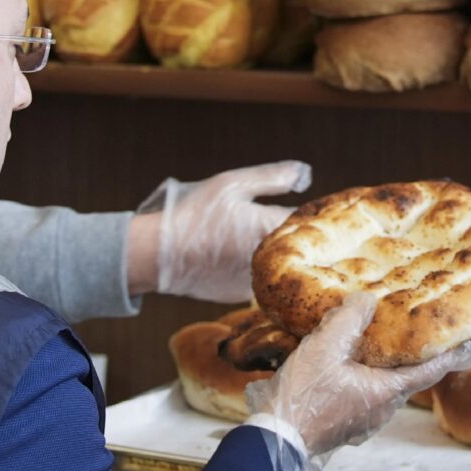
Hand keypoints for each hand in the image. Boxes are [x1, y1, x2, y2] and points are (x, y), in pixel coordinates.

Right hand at [139, 161, 312, 302]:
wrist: (160, 255)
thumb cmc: (196, 215)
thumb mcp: (233, 184)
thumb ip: (274, 178)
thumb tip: (306, 175)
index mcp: (273, 229)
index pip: (309, 221)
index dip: (310, 212)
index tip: (310, 206)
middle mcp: (271, 260)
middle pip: (297, 246)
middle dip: (294, 233)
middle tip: (278, 221)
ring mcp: (257, 281)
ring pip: (278, 265)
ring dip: (275, 253)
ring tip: (248, 238)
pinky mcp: (241, 295)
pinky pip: (258, 279)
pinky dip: (254, 268)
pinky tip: (235, 256)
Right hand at [246, 295, 470, 470]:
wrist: (276, 441)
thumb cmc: (303, 398)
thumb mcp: (324, 348)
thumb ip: (348, 320)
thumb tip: (367, 300)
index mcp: (386, 391)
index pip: (430, 370)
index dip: (454, 356)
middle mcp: (382, 409)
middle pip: (407, 376)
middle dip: (414, 355)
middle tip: (419, 332)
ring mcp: (364, 419)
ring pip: (384, 385)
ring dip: (385, 366)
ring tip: (378, 342)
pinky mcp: (346, 423)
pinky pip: (364, 394)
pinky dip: (365, 376)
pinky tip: (348, 362)